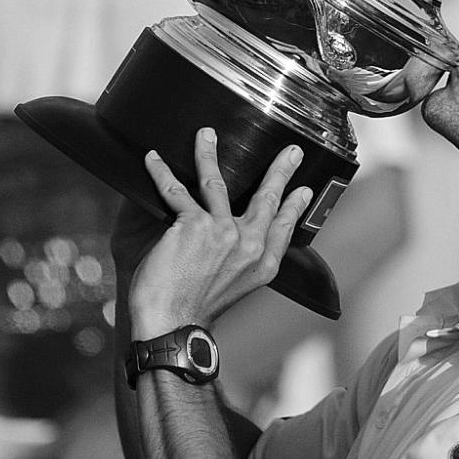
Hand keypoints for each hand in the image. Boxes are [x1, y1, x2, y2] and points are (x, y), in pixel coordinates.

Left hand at [127, 128, 312, 339]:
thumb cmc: (198, 307)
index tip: (305, 191)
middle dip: (280, 171)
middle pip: (267, 198)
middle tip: (292, 151)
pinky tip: (154, 158)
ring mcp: (223, 232)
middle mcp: (249, 246)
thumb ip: (242, 259)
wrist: (173, 323)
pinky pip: (177, 190)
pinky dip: (161, 172)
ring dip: (209, 154)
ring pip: (218, 183)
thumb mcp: (237, 286)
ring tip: (208, 135)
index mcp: (263, 264)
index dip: (296, 206)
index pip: (284, 227)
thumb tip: (240, 232)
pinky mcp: (194, 225)